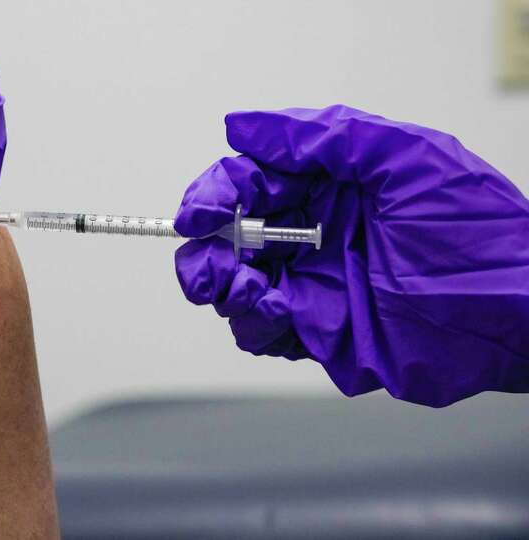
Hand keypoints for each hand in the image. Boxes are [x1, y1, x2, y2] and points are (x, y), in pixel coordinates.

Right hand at [174, 105, 528, 406]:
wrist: (515, 312)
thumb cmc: (475, 228)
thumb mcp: (401, 159)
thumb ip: (318, 138)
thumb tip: (238, 126)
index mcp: (327, 186)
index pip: (247, 184)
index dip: (213, 196)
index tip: (198, 214)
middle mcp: (312, 234)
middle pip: (227, 237)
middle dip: (204, 248)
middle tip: (208, 258)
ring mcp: (312, 286)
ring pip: (233, 287)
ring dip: (221, 286)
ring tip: (245, 287)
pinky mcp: (319, 333)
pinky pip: (261, 331)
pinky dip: (251, 322)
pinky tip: (273, 310)